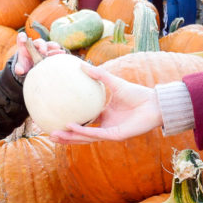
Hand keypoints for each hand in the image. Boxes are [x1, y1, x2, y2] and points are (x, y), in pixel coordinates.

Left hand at [13, 32, 62, 75]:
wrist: (31, 66)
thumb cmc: (24, 65)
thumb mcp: (21, 66)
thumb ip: (18, 68)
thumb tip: (19, 70)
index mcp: (24, 47)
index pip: (22, 39)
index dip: (22, 37)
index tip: (23, 39)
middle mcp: (34, 46)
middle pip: (38, 42)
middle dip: (42, 45)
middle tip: (44, 51)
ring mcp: (43, 48)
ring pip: (48, 45)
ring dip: (53, 46)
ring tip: (57, 48)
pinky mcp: (49, 53)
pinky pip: (54, 51)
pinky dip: (58, 51)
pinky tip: (62, 53)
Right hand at [48, 64, 162, 143]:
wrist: (154, 103)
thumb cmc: (138, 94)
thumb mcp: (114, 82)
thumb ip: (99, 75)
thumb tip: (81, 64)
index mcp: (105, 116)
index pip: (84, 123)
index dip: (69, 124)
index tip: (55, 120)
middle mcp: (106, 126)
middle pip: (81, 135)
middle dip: (65, 136)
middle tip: (48, 134)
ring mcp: (111, 132)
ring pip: (86, 138)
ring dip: (70, 138)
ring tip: (54, 135)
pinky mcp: (117, 135)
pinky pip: (97, 134)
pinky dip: (84, 131)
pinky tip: (71, 127)